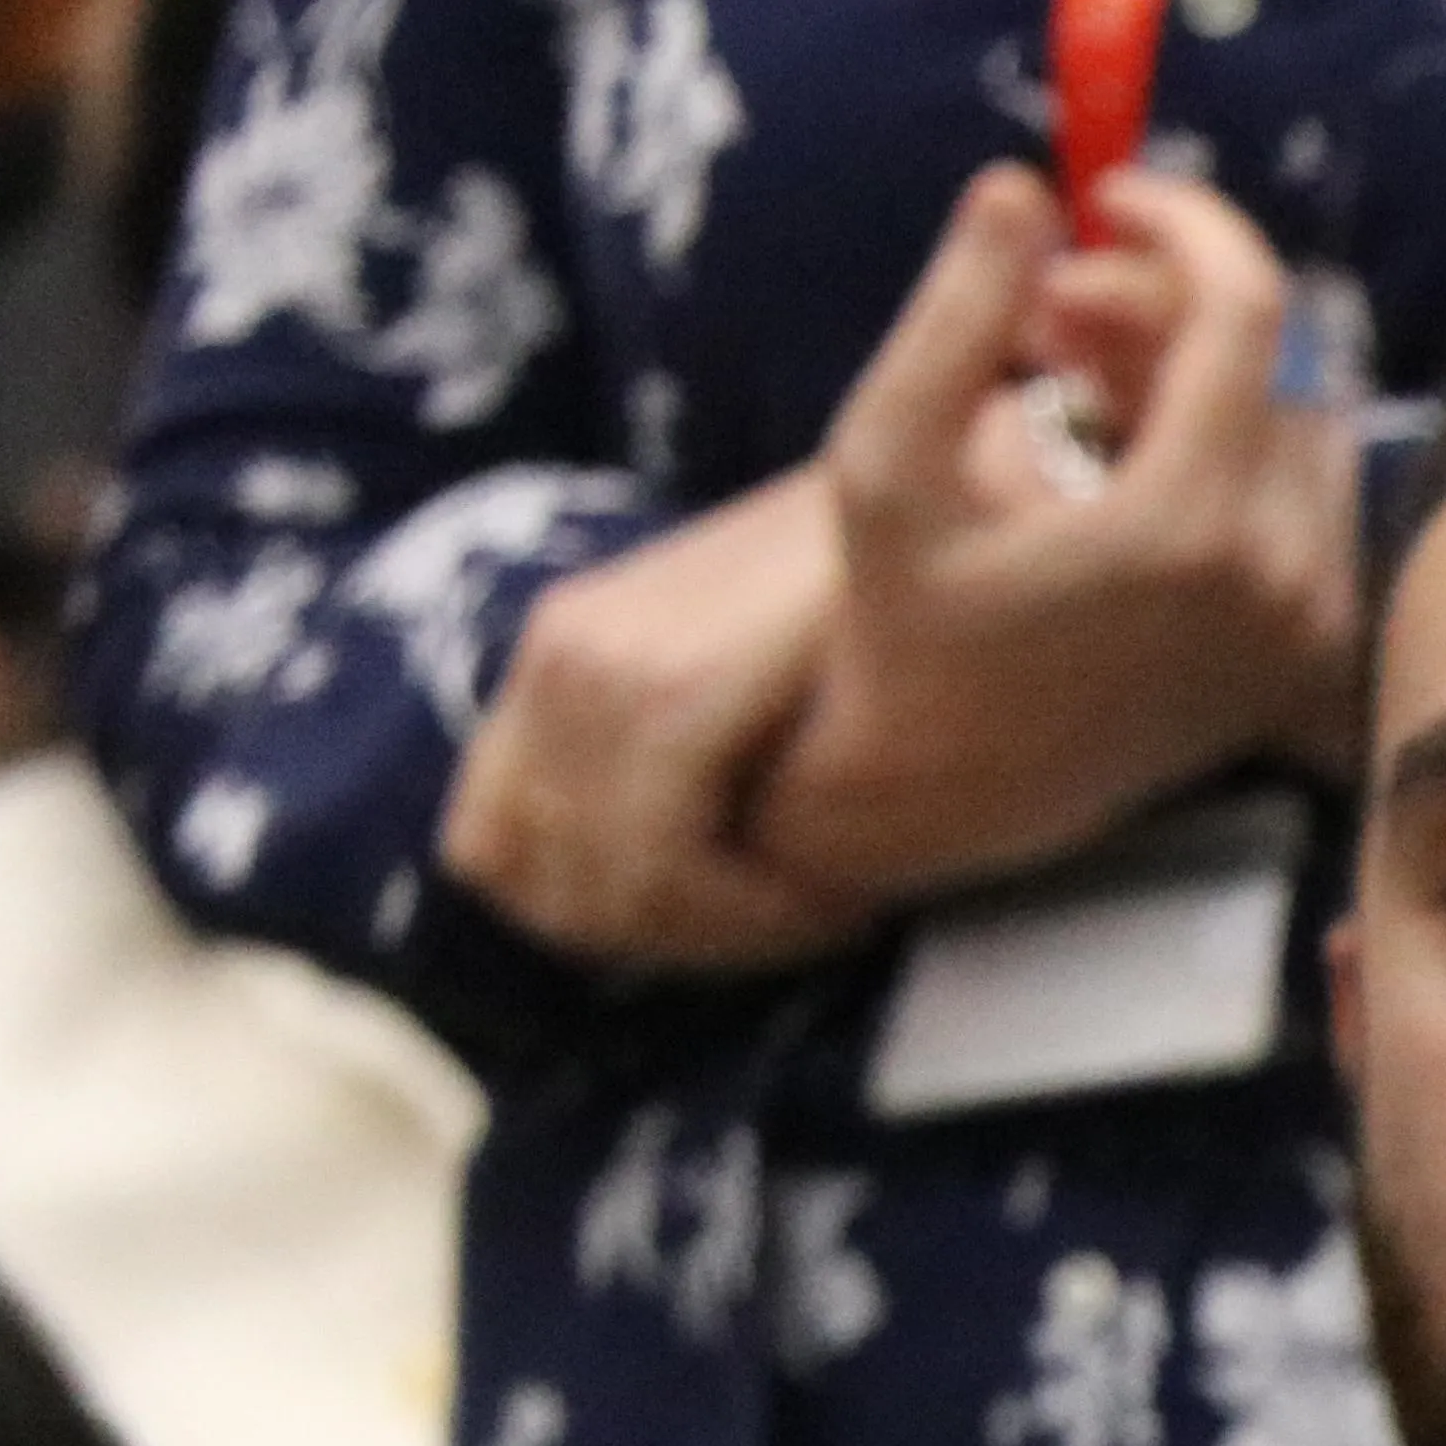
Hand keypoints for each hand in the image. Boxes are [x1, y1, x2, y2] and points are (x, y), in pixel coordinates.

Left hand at [435, 466, 872, 970]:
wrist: (954, 501)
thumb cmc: (888, 594)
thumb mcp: (758, 671)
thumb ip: (697, 745)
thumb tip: (697, 863)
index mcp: (557, 656)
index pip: (490, 849)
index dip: (587, 922)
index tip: (714, 930)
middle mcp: (557, 658)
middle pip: (545, 888)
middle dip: (672, 944)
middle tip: (789, 934)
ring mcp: (599, 670)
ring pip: (610, 892)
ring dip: (727, 937)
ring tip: (830, 917)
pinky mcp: (668, 692)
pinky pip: (666, 864)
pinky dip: (755, 915)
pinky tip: (839, 902)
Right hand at [746, 163, 1359, 911]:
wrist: (951, 792)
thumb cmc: (902, 625)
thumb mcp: (885, 462)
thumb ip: (955, 316)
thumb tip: (1023, 188)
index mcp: (1188, 526)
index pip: (1249, 307)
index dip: (1184, 219)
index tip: (1107, 198)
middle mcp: (1282, 575)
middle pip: (1279, 357)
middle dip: (1171, 304)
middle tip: (1053, 315)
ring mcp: (1313, 620)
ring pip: (1301, 418)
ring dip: (1201, 372)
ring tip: (1076, 387)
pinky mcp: (1318, 647)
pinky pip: (1310, 493)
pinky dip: (1235, 443)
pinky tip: (1127, 455)